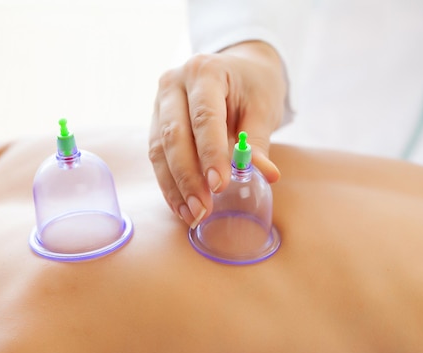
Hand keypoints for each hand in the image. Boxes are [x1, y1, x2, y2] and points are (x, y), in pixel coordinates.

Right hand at [149, 41, 285, 227]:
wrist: (239, 68)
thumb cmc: (254, 86)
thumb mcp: (264, 108)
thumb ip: (258, 142)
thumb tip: (266, 175)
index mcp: (205, 71)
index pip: (204, 117)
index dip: (210, 153)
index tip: (219, 186)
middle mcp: (174, 83)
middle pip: (174, 135)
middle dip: (188, 177)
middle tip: (202, 209)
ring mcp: (160, 102)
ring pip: (159, 149)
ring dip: (174, 186)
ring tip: (191, 215)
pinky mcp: (156, 121)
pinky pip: (157, 156)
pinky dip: (168, 183)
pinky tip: (180, 206)